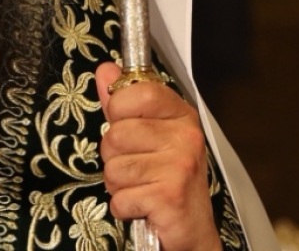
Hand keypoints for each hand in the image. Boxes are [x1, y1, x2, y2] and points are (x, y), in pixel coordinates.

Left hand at [95, 62, 221, 250]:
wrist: (191, 228)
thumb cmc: (169, 178)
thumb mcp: (149, 133)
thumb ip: (124, 102)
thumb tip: (106, 71)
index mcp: (180, 114)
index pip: (138, 92)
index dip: (118, 109)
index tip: (127, 124)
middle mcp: (185, 136)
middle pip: (116, 134)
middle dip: (114, 156)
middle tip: (136, 167)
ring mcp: (179, 166)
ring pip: (114, 167)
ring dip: (118, 184)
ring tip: (140, 186)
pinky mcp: (170, 196)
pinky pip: (120, 197)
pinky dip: (124, 206)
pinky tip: (142, 205)